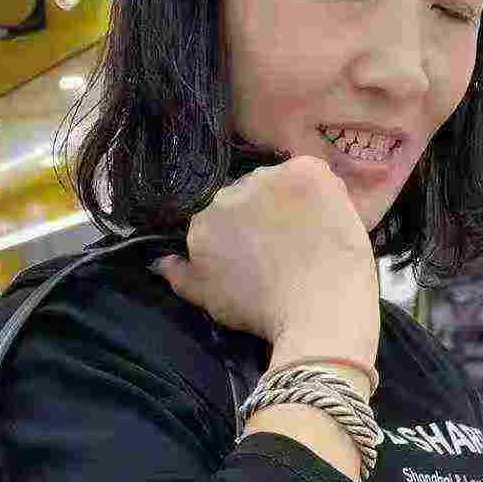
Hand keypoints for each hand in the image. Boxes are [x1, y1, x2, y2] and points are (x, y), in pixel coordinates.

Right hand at [152, 158, 379, 367]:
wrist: (318, 304)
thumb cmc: (261, 311)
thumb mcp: (210, 301)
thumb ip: (181, 276)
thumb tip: (159, 261)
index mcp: (202, 222)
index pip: (215, 218)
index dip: (237, 236)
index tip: (254, 256)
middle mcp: (229, 191)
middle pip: (244, 196)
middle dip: (258, 215)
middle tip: (282, 247)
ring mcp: (269, 177)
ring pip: (275, 183)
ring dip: (285, 201)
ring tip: (307, 235)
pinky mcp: (306, 170)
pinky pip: (308, 173)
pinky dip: (315, 192)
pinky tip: (323, 219)